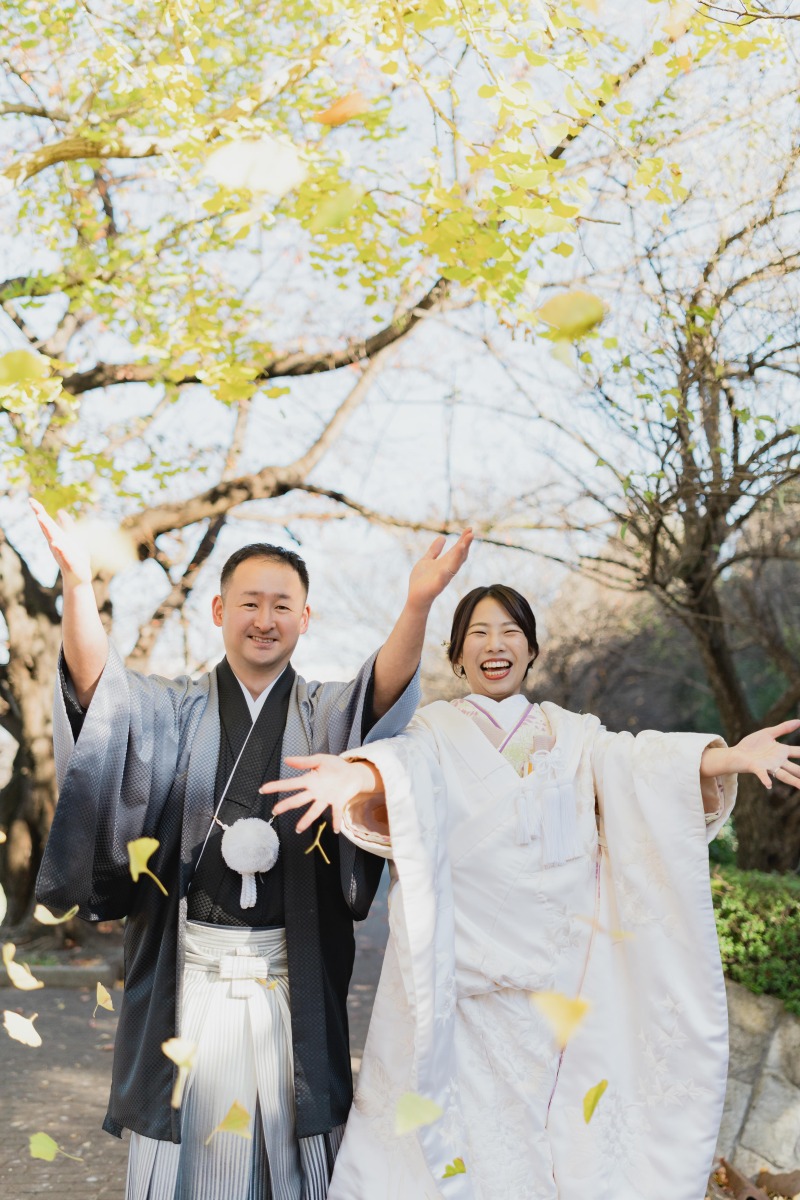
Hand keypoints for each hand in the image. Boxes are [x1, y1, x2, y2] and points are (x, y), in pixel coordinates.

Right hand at [30, 499, 91, 587]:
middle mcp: (56, 544)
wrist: (78, 577)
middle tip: (33, 505)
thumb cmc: (75, 557)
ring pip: (52, 539)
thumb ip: (67, 524)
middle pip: (47, 529)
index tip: (31, 500)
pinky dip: (60, 548)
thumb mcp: (73, 537)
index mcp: (57, 537)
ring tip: (41, 518)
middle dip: (41, 517)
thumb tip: (60, 511)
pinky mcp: (69, 562)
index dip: (39, 511)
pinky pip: (64, 554)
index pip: (47, 522)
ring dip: (47, 529)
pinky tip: (56, 542)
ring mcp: (61, 553)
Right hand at [259, 755, 378, 833]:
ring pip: (314, 811)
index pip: (289, 784)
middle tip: (275, 811)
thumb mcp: (320, 760)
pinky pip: (336, 813)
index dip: (276, 786)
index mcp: (309, 780)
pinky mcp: (338, 802)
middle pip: (298, 800)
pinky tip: (335, 830)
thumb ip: (304, 761)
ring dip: (306, 820)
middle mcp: (315, 792)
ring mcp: (326, 798)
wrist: (353, 773)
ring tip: (298, 829)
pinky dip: (336, 821)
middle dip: (286, 805)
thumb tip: (286, 760)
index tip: (263, 790)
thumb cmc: (335, 767)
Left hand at [406, 529, 472, 611]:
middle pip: (459, 556)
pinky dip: (446, 573)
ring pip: (454, 565)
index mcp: (445, 562)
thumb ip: (434, 550)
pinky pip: (443, 579)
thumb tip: (442, 537)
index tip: (469, 529)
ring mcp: (443, 577)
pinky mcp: (437, 586)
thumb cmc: (421, 580)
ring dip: (459, 555)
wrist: (416, 597)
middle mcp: (447, 569)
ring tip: (462, 544)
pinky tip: (447, 567)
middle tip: (471, 534)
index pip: (457, 549)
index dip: (463, 539)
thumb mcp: (427, 560)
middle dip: (465, 545)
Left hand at [732, 720, 799, 789]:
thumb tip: (799, 721)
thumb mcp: (768, 733)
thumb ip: (783, 728)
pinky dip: (766, 779)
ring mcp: (768, 766)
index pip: (799, 752)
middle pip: (795, 768)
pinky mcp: (757, 768)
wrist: (736, 753)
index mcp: (781, 752)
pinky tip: (769, 785)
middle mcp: (778, 761)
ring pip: (784, 775)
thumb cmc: (752, 745)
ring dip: (793, 781)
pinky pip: (763, 775)